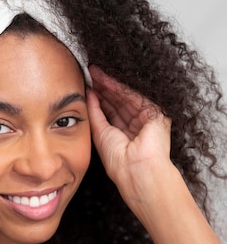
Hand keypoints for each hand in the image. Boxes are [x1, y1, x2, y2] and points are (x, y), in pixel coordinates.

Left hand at [87, 66, 171, 201]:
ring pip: (126, 98)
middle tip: (90, 73)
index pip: (111, 112)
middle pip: (118, 102)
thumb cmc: (119, 162)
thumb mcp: (100, 133)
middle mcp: (137, 127)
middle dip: (103, 88)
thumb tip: (89, 94)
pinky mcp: (157, 114)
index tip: (87, 86)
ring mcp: (147, 120)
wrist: (136, 170)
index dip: (99, 98)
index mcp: (125, 136)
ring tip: (95, 73)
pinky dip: (120, 88)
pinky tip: (107, 79)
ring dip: (110, 85)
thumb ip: (95, 112)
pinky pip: (136, 97)